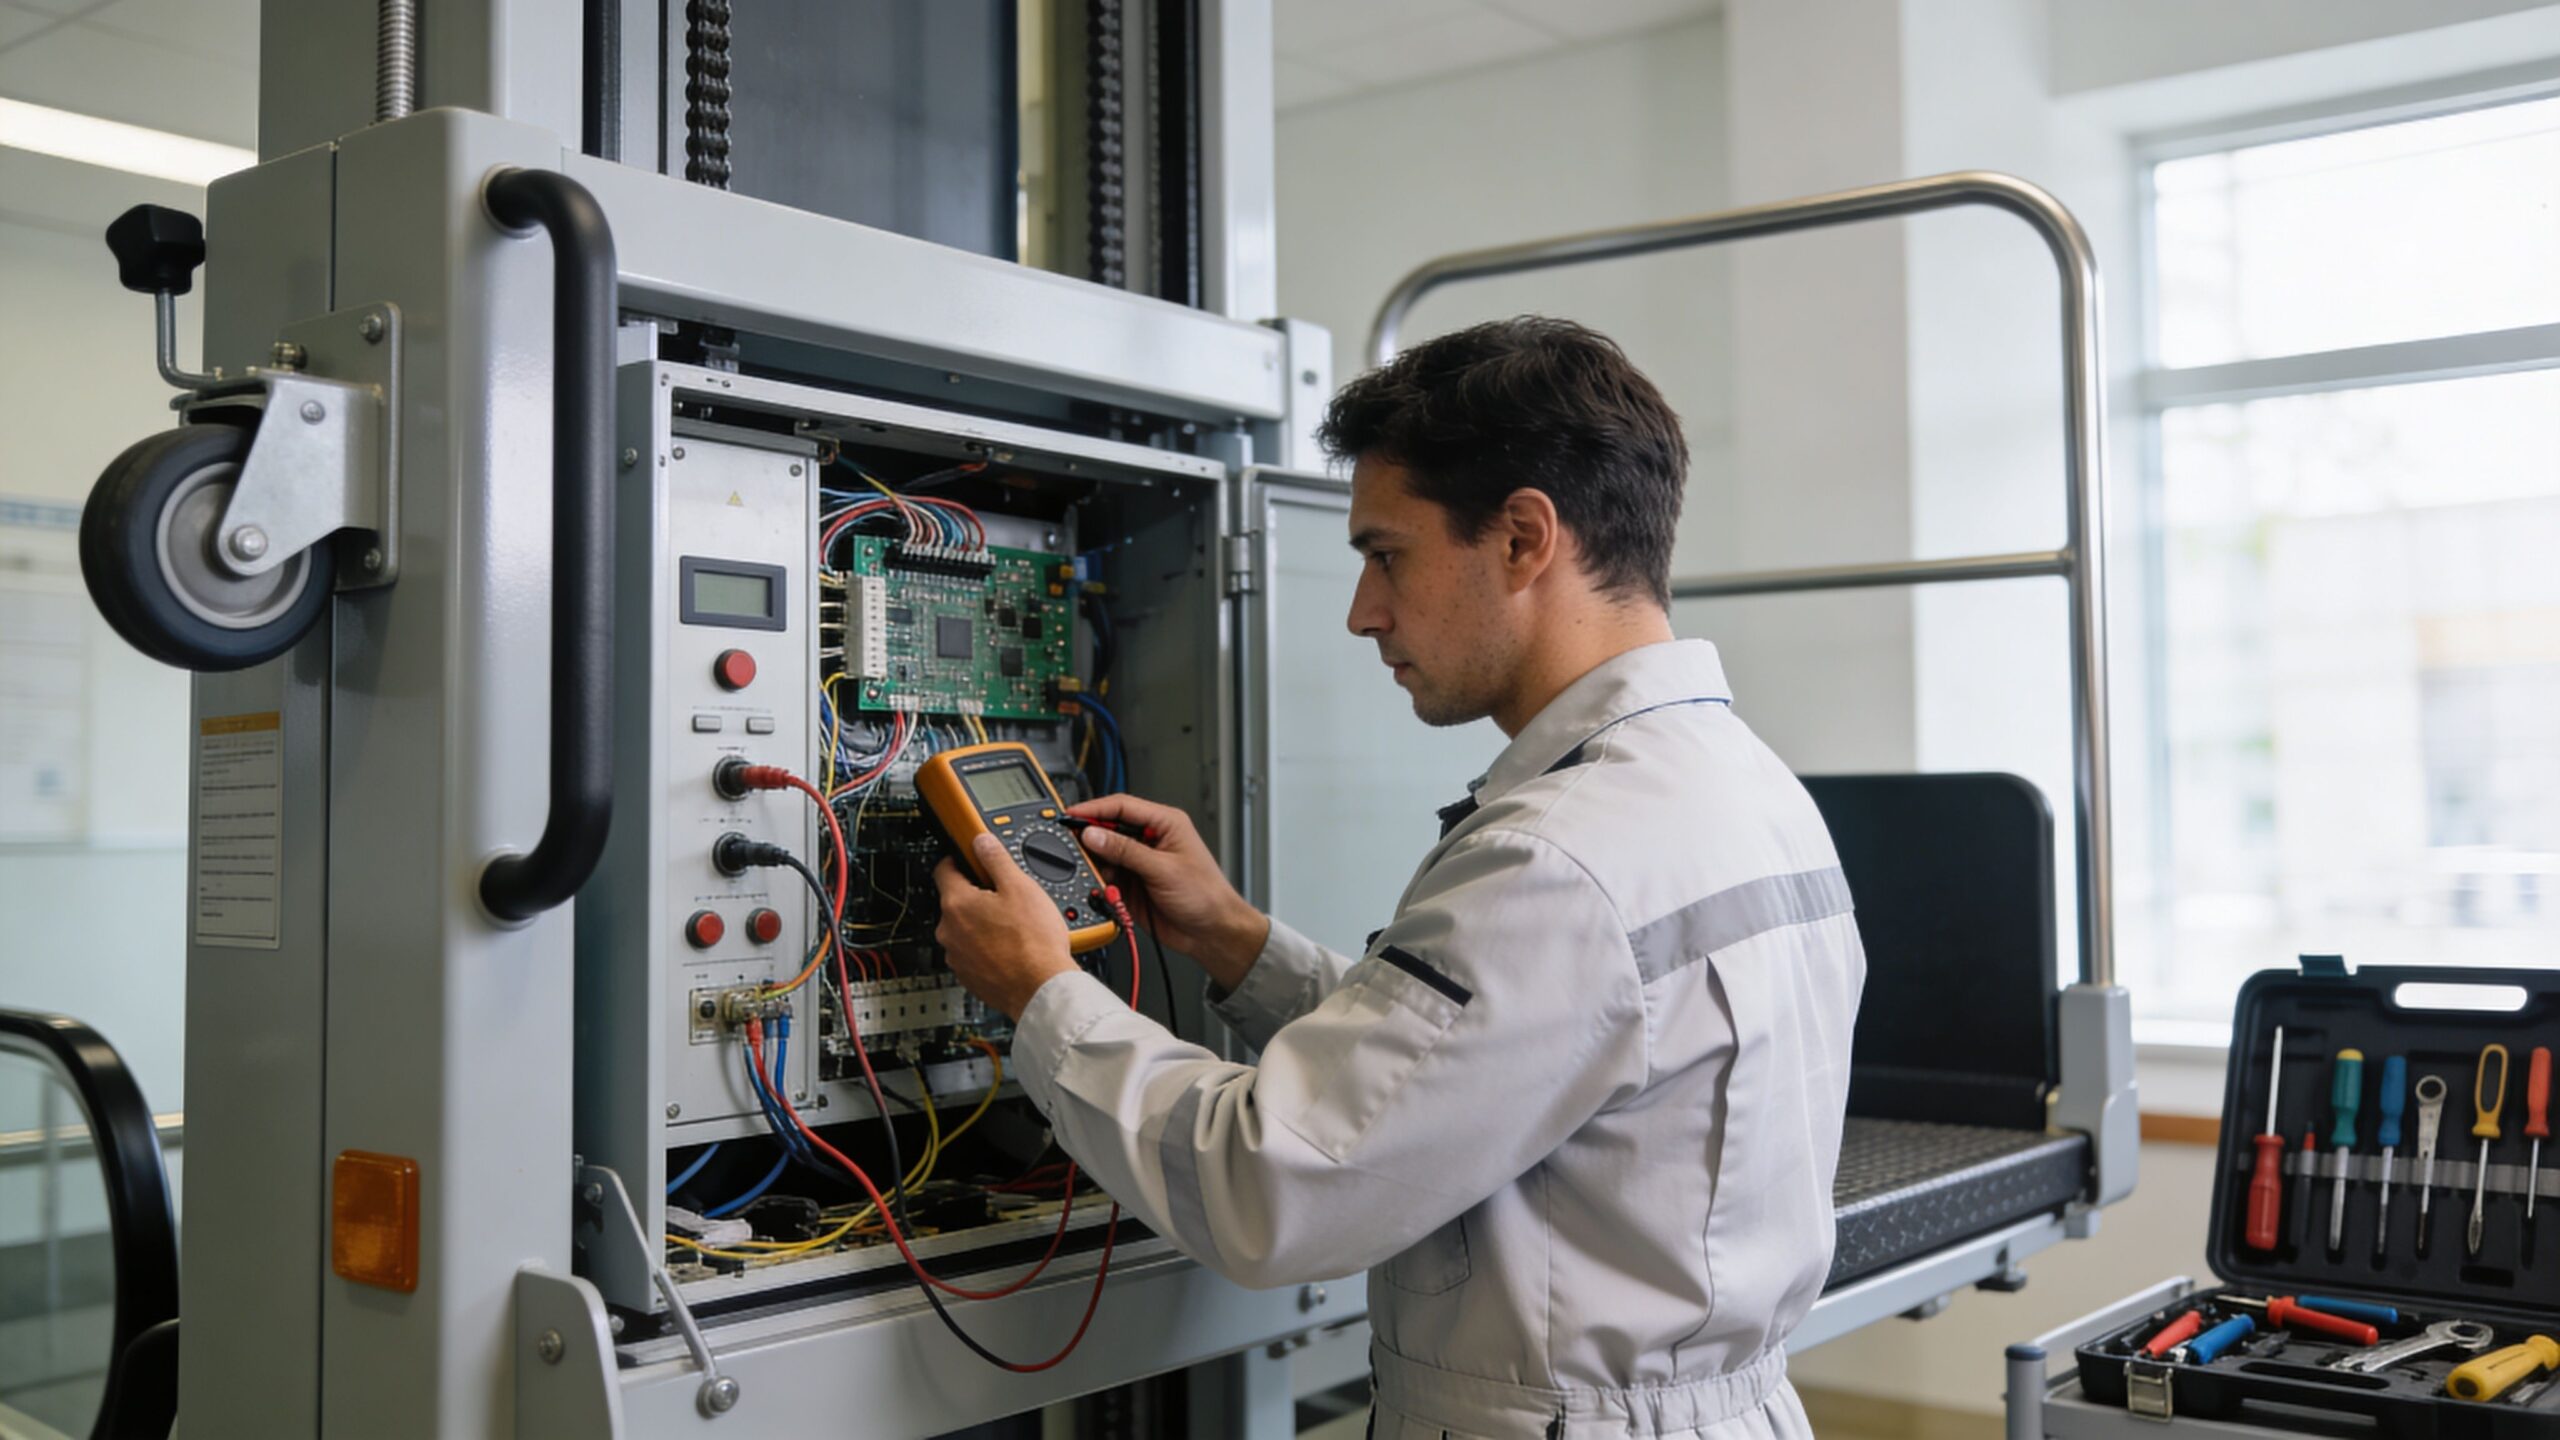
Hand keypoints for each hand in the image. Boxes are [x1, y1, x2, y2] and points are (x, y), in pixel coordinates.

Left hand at [933, 833, 1076, 1020]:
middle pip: (957, 900)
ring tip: (1014, 926)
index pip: (944, 868)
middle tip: (1007, 896)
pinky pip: (974, 952)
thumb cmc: (1032, 943)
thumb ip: (996, 859)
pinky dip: (988, 947)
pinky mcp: (969, 976)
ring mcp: (957, 956)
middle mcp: (949, 931)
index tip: (973, 858)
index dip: (960, 858)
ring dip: (983, 923)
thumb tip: (982, 841)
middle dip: (978, 895)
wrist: (1041, 989)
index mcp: (957, 904)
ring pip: (965, 929)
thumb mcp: (1020, 887)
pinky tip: (1012, 947)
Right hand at [1070, 793, 1269, 991]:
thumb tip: (1094, 835)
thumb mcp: (1163, 869)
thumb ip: (1126, 851)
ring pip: (1106, 855)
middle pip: (1110, 829)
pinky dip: (1100, 881)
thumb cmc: (1206, 895)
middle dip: (1090, 837)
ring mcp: (1141, 863)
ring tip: (1089, 870)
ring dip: (1095, 863)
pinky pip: (1108, 876)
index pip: (1122, 807)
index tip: (1072, 815)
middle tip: (1071, 844)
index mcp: (1165, 824)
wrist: (1212, 932)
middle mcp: (1151, 840)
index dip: (1094, 809)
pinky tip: (1101, 886)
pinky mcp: (1134, 884)